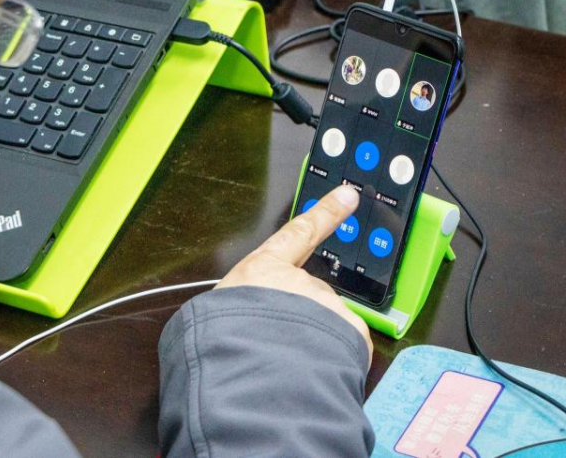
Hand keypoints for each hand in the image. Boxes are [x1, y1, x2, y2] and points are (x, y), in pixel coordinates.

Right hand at [216, 185, 371, 357]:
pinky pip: (343, 347)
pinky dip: (331, 358)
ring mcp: (326, 306)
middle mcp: (299, 284)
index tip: (347, 195)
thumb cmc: (226, 337)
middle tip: (278, 341)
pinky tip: (310, 369)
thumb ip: (239, 305)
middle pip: (306, 298)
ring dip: (311, 342)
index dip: (325, 212)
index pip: (298, 233)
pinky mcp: (348, 333)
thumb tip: (241, 313)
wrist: (252, 367)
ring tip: (287, 361)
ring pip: (325, 325)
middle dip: (299, 319)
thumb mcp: (217, 313)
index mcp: (264, 272)